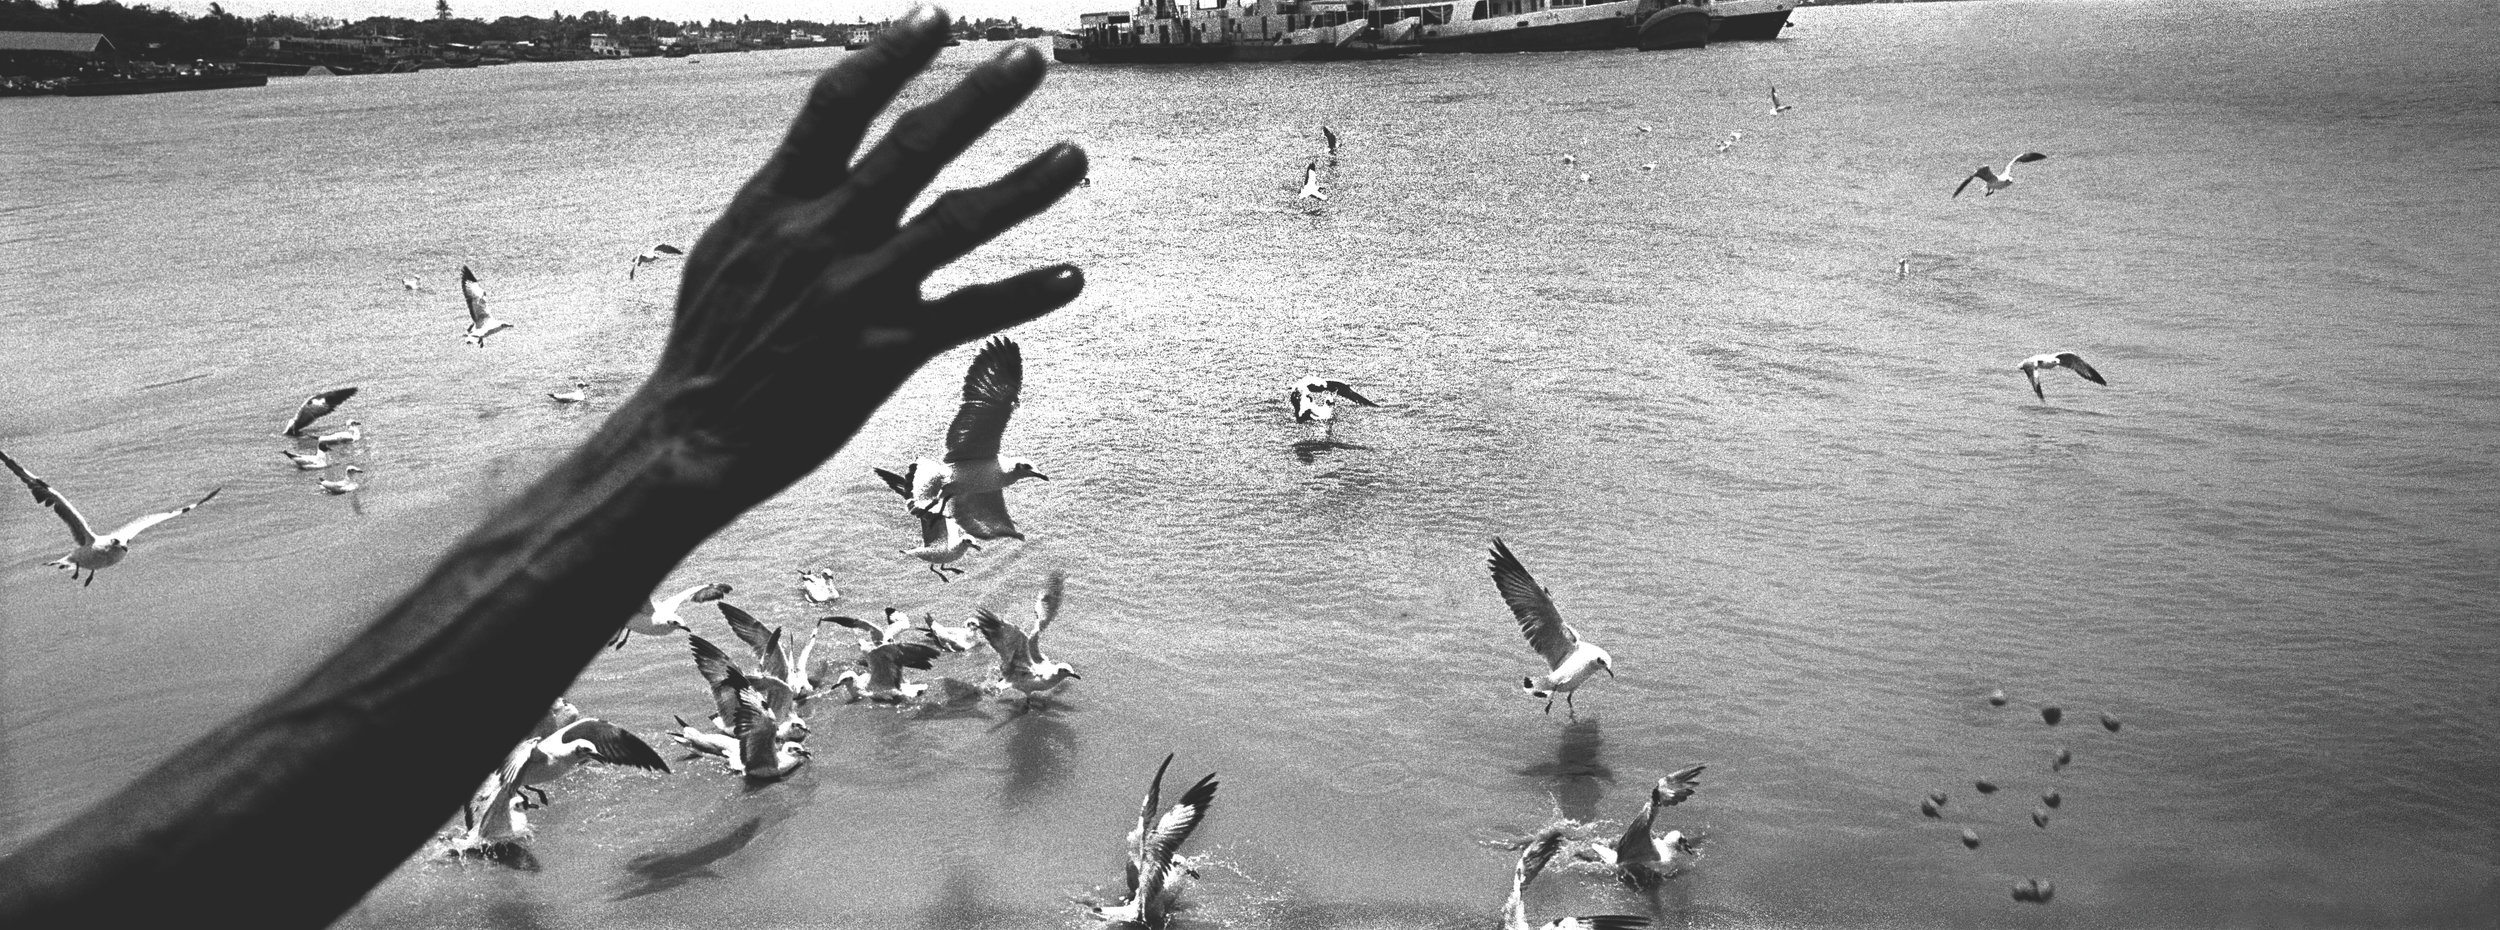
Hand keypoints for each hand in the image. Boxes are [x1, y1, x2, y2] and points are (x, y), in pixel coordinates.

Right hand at [653, 6, 1086, 500]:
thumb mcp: (729, 244)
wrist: (694, 436)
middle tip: (1033, 56)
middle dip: (978, 98)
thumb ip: (785, 190)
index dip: (890, 53)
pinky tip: (1071, 277)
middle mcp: (820, 234)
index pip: (838, 104)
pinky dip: (1023, 295)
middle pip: (911, 147)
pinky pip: (969, 314)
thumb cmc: (715, 337)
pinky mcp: (886, 352)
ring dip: (1024, 187)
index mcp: (776, 199)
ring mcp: (858, 292)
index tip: (937, 14)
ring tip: (1076, 155)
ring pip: (957, 225)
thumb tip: (824, 135)